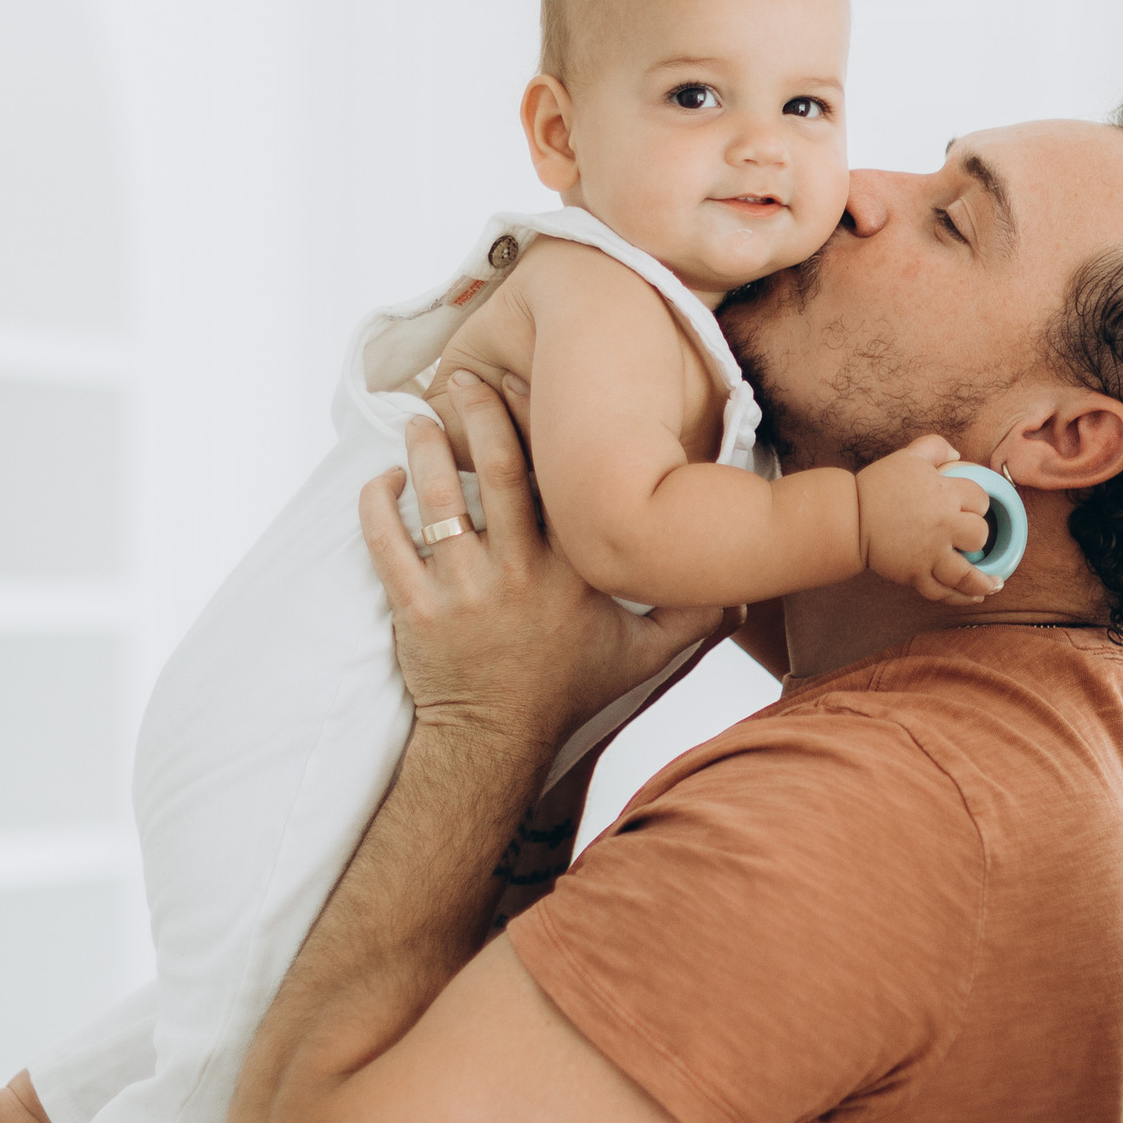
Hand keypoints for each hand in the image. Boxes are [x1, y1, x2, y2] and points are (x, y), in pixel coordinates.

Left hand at [361, 374, 722, 762]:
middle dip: (479, 413)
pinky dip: (378, 505)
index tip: (532, 386)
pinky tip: (383, 482)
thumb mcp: (641, 658)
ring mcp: (463, 591)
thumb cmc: (566, 692)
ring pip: (439, 499)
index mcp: (574, 570)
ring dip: (425, 450)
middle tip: (464, 381)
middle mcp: (519, 573)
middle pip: (498, 470)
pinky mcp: (416, 609)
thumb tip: (744, 588)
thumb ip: (690, 619)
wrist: (495, 741)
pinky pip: (387, 543)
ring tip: (420, 422)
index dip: (545, 426)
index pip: (563, 480)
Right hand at [855, 437, 995, 606]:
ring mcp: (929, 554)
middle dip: (979, 536)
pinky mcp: (915, 574)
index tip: (972, 507)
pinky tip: (973, 597)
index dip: (979, 503)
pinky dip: (959, 597)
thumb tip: (957, 454)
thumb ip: (935, 447)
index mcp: (944, 494)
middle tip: (973, 539)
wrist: (849, 517)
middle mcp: (942, 526)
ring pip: (966, 574)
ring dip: (983, 582)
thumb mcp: (908, 456)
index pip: (980, 500)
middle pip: (979, 535)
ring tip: (994, 585)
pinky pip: (942, 591)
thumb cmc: (878, 485)